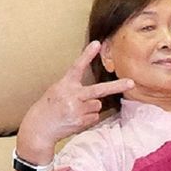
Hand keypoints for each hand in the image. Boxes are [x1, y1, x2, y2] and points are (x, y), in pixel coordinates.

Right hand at [17, 41, 133, 159]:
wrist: (39, 127)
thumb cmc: (49, 106)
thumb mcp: (57, 91)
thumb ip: (74, 89)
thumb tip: (96, 98)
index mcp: (65, 84)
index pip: (77, 66)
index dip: (87, 55)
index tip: (96, 43)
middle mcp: (72, 96)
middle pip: (98, 90)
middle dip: (117, 86)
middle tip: (131, 82)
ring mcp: (77, 109)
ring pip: (97, 104)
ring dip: (90, 108)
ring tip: (74, 111)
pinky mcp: (81, 121)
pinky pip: (94, 116)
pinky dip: (87, 118)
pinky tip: (75, 118)